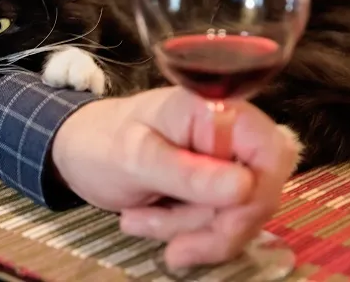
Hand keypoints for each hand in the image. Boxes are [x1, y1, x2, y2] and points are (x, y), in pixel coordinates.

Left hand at [52, 87, 300, 268]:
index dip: (256, 195)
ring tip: (137, 219)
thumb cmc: (100, 142)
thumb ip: (188, 173)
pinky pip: (220, 223)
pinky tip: (146, 221)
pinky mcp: (215, 186)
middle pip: (259, 192)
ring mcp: (225, 161)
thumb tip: (245, 188)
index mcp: (216, 110)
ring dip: (190, 230)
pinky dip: (186, 233)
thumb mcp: (135, 159)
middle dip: (212, 225)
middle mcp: (231, 133)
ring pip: (239, 215)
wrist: (77, 151)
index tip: (219, 224)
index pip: (272, 152)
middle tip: (165, 238)